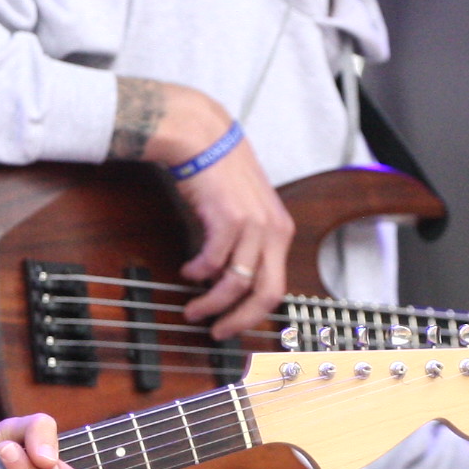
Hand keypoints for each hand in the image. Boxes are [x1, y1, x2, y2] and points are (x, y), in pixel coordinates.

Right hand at [129, 82, 289, 341]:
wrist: (202, 137)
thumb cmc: (219, 172)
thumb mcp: (244, 210)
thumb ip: (244, 243)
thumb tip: (226, 283)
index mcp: (280, 231)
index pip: (277, 286)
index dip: (254, 313)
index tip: (233, 324)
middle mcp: (274, 230)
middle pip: (266, 293)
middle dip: (239, 319)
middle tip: (216, 331)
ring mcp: (254, 224)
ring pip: (236, 283)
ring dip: (211, 302)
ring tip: (193, 308)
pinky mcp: (229, 218)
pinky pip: (213, 261)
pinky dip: (198, 272)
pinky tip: (188, 271)